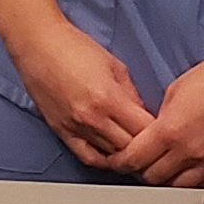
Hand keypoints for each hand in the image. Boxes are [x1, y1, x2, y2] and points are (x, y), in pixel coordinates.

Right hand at [8, 14, 152, 169]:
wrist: (38, 43)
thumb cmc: (73, 47)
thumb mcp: (114, 65)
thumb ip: (132, 94)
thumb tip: (144, 115)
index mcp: (109, 98)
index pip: (145, 130)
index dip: (159, 133)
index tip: (165, 130)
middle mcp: (92, 118)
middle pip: (131, 148)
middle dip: (146, 146)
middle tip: (155, 142)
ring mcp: (76, 128)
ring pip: (112, 156)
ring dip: (127, 154)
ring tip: (139, 150)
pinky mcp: (62, 131)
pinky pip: (89, 157)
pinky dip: (105, 161)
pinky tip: (114, 156)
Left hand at [118, 48, 203, 188]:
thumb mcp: (174, 92)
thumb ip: (161, 118)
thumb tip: (153, 135)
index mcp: (169, 131)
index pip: (135, 159)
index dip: (121, 162)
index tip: (118, 161)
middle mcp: (188, 151)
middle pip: (154, 177)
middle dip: (143, 170)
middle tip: (142, 163)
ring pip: (179, 186)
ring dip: (168, 179)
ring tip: (166, 169)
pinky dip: (195, 183)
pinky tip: (191, 174)